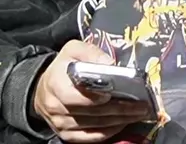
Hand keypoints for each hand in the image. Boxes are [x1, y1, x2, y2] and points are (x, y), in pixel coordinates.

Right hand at [32, 41, 152, 142]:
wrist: (45, 88)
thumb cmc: (63, 67)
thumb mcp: (73, 50)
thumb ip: (91, 53)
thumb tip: (110, 63)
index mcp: (55, 84)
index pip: (74, 95)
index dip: (94, 97)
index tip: (113, 93)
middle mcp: (55, 106)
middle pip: (91, 112)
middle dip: (118, 109)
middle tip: (140, 105)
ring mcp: (60, 123)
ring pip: (94, 126)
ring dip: (119, 120)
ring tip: (138, 113)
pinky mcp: (66, 134)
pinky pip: (90, 137)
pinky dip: (109, 132)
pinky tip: (123, 123)